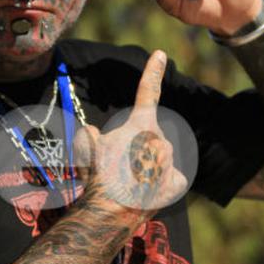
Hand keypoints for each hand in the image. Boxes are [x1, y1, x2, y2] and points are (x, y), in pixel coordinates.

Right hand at [73, 50, 188, 218]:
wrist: (111, 209)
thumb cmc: (98, 175)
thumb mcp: (87, 145)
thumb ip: (93, 133)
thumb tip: (95, 134)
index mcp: (141, 124)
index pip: (147, 91)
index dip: (153, 70)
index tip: (161, 54)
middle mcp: (161, 138)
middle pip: (146, 137)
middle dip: (134, 146)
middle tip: (117, 165)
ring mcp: (170, 160)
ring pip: (156, 157)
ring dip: (144, 165)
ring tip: (127, 182)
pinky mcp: (176, 182)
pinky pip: (169, 178)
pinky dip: (160, 183)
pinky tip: (146, 191)